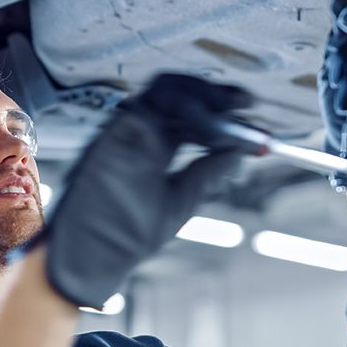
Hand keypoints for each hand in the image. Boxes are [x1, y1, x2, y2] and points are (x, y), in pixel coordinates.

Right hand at [13, 74, 248, 308]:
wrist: (95, 255)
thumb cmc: (128, 233)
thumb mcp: (181, 200)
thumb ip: (208, 173)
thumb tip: (240, 152)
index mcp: (157, 146)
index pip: (192, 114)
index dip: (222, 111)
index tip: (252, 115)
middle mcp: (141, 133)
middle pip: (182, 94)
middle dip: (217, 95)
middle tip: (246, 103)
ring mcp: (126, 131)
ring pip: (166, 90)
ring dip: (202, 98)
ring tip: (229, 115)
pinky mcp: (113, 133)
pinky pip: (149, 105)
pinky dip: (183, 110)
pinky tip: (207, 131)